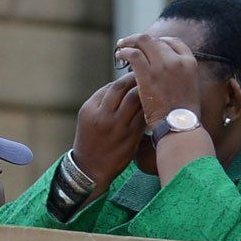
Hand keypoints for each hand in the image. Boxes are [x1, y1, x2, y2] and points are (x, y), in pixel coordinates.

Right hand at [71, 73, 145, 192]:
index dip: (124, 78)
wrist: (91, 167)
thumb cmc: (89, 138)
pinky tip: (153, 102)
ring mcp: (118, 127)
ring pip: (135, 100)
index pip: (110, 86)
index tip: (134, 73)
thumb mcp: (87, 117)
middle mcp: (104, 116)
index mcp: (91, 109)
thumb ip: (102, 100)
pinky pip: (142, 115)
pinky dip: (148, 106)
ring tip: (151, 86)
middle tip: (145, 74)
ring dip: (144, 90)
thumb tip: (122, 85)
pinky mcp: (131, 136)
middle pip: (122, 89)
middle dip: (135, 78)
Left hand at [115, 34, 200, 124]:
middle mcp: (177, 60)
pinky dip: (124, 52)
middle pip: (155, 40)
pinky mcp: (147, 74)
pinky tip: (119, 56)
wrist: (179, 126)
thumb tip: (166, 73)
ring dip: (130, 42)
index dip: (159, 41)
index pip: (173, 42)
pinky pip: (133, 54)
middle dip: (141, 40)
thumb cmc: (183, 115)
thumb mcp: (189, 88)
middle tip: (129, 43)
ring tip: (121, 46)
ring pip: (143, 42)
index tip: (149, 46)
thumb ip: (179, 76)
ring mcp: (162, 66)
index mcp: (190, 63)